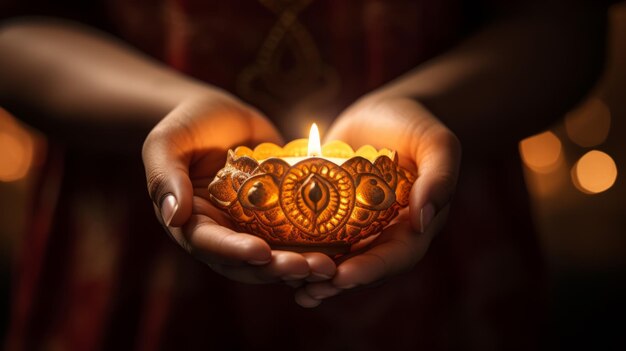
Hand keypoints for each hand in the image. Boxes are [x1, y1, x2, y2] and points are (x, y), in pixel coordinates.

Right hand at [142, 91, 335, 283]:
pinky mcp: (277, 215)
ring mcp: (252, 226)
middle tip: (309, 267)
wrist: (219, 114)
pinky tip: (342, 247)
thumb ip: (165, 177)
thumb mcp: (165, 144)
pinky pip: (295, 234)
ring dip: (301, 264)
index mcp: (192, 223)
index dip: (235, 251)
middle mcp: (223, 232)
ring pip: (276, 255)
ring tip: (329, 266)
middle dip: (278, 268)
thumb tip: (173, 215)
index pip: (210, 245)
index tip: (262, 252)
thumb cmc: (185, 125)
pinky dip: (315, 244)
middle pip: (248, 261)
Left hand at [294, 96, 460, 306]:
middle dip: (335, 281)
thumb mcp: (437, 143)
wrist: (383, 113)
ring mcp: (358, 228)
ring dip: (313, 275)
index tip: (343, 276)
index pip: (395, 257)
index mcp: (415, 227)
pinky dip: (299, 251)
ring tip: (286, 282)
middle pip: (362, 268)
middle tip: (308, 289)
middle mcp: (386, 235)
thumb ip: (440, 177)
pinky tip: (275, 259)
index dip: (370, 270)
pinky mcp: (333, 216)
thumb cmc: (415, 125)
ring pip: (337, 260)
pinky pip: (316, 238)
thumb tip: (423, 219)